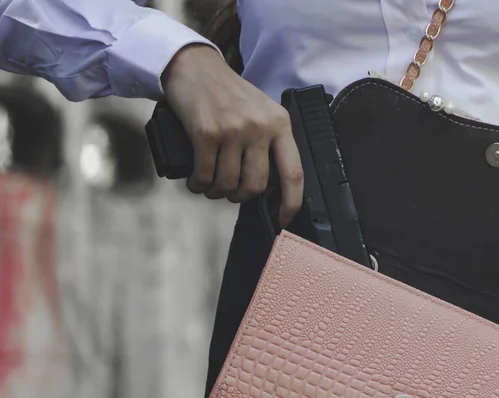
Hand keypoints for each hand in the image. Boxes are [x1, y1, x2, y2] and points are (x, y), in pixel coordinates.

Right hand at [161, 44, 303, 226]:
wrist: (196, 67)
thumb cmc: (229, 93)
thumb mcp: (261, 111)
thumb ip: (269, 141)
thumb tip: (268, 186)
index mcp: (280, 124)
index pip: (294, 172)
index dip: (291, 203)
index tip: (284, 220)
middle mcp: (260, 127)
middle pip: (256, 185)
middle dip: (240, 197)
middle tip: (231, 192)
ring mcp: (233, 130)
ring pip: (228, 184)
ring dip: (216, 192)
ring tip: (211, 186)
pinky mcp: (206, 133)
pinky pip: (205, 175)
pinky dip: (198, 185)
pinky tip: (196, 182)